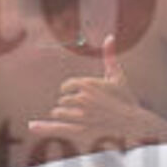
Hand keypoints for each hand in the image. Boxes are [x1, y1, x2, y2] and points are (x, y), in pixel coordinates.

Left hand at [28, 36, 166, 148]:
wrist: (134, 121)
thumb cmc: (126, 98)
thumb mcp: (118, 76)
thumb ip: (110, 57)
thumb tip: (109, 37)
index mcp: (88, 84)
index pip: (67, 86)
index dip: (69, 90)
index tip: (76, 93)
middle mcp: (83, 98)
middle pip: (64, 100)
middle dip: (71, 104)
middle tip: (87, 108)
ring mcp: (82, 114)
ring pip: (60, 112)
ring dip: (66, 114)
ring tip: (82, 116)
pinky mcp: (82, 129)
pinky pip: (58, 127)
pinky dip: (44, 127)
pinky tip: (32, 126)